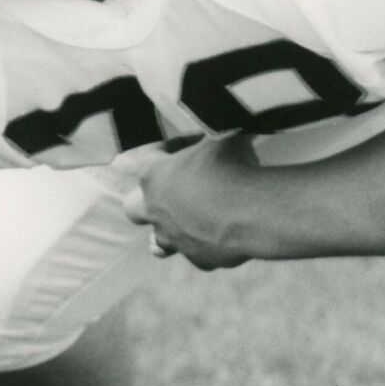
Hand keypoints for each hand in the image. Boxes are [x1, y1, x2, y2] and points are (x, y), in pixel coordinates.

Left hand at [121, 135, 260, 270]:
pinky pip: (197, 253)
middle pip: (133, 208)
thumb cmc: (231, 167)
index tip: (184, 145)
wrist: (251, 213)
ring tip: (190, 222)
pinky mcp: (198, 258)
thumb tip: (220, 127)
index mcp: (153, 175)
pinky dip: (207, 244)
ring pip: (158, 241)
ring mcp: (174, 239)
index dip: (167, 148)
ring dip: (170, 232)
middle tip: (171, 191)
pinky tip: (224, 234)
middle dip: (146, 201)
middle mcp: (155, 210)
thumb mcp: (221, 137)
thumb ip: (213, 134)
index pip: (148, 156)